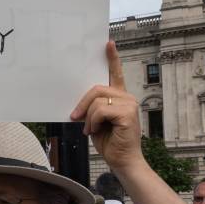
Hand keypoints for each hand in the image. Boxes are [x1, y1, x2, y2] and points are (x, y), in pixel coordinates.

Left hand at [69, 41, 142, 172]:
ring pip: (96, 101)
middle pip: (96, 88)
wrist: (122, 160)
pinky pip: (100, 111)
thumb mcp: (96, 120)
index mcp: (120, 97)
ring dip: (88, 117)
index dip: (112, 58)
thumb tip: (78, 101)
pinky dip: (93, 122)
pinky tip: (96, 131)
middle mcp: (127, 97)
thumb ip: (92, 107)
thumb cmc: (109, 141)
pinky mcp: (128, 113)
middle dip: (82, 103)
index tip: (108, 43)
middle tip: (74, 117)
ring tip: (90, 130)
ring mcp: (129, 104)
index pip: (115, 74)